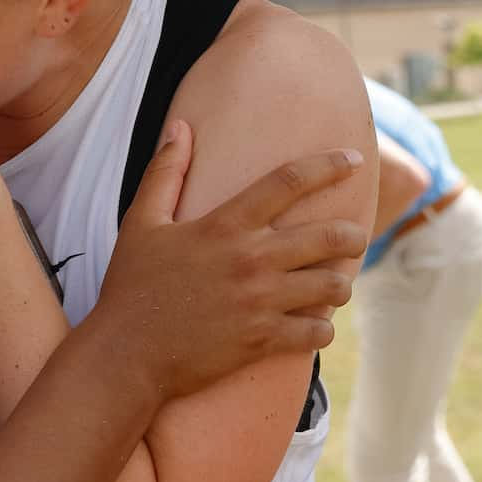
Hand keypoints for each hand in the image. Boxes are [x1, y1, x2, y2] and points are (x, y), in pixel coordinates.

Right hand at [93, 120, 362, 401]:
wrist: (125, 355)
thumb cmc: (131, 287)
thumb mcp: (141, 222)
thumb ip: (165, 172)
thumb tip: (180, 126)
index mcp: (225, 225)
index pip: (289, 181)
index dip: (328, 166)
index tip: (352, 161)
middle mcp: (250, 259)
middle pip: (329, 236)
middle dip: (354, 235)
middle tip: (356, 236)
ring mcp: (260, 302)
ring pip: (332, 287)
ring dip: (340, 284)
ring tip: (334, 284)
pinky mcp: (261, 340)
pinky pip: (316, 332)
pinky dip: (321, 328)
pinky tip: (313, 324)